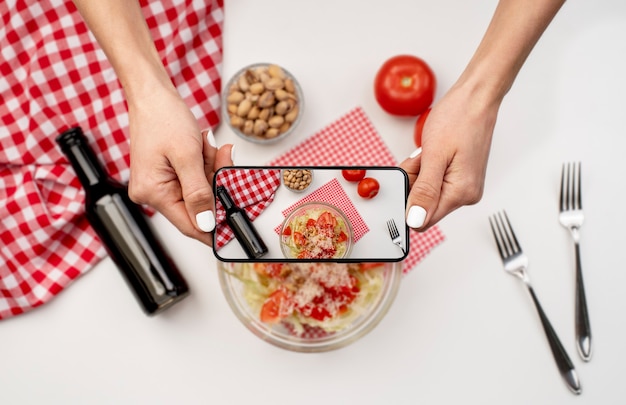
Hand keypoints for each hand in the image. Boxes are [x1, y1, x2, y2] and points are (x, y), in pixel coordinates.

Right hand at [126, 87, 232, 245]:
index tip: (236, 222)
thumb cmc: (163, 117)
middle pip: (199, 206)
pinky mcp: (166, 176)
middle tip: (222, 159)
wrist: (152, 95)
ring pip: (200, 191)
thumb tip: (207, 224)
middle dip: (215, 183)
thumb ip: (198, 193)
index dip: (216, 226)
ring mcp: (159, 185)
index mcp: (152, 193)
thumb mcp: (187, 155)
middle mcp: (152, 193)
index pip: (190, 225)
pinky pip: (194, 180)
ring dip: (211, 170)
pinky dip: (204, 166)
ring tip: (206, 147)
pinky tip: (202, 148)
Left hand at [400, 82, 499, 229]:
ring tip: (428, 152)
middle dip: (414, 183)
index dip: (408, 202)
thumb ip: (424, 192)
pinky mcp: (462, 178)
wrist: (475, 99)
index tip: (409, 178)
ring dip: (420, 174)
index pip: (423, 220)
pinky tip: (432, 153)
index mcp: (461, 193)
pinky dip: (428, 169)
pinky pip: (435, 182)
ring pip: (427, 192)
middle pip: (424, 205)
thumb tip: (415, 221)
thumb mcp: (433, 156)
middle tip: (419, 159)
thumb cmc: (458, 119)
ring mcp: (465, 186)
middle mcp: (466, 195)